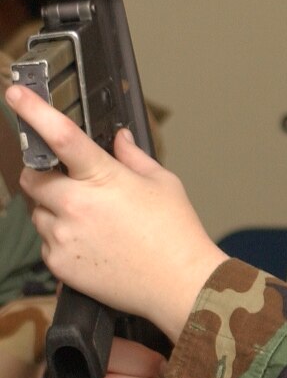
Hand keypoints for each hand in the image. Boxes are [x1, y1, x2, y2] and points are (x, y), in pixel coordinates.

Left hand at [7, 85, 225, 335]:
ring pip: (37, 211)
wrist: (179, 284)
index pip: (61, 136)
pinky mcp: (58, 263)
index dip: (35, 110)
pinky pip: (46, 242)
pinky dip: (62, 238)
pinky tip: (94, 244)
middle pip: (32, 177)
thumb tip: (118, 138)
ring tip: (93, 222)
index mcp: (103, 178)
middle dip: (43, 175)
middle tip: (68, 182)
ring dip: (54, 209)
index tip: (16, 93)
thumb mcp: (163, 184)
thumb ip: (134, 157)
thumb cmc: (176, 233)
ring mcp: (63, 235)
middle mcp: (75, 205)